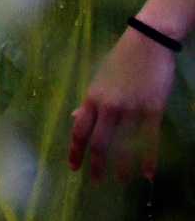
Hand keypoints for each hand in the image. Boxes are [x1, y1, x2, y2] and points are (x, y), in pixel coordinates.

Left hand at [68, 26, 175, 182]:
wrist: (147, 43)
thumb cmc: (121, 60)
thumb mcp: (99, 79)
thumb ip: (88, 102)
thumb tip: (75, 117)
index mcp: (92, 98)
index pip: (79, 130)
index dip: (75, 150)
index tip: (72, 166)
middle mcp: (109, 106)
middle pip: (99, 142)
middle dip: (95, 164)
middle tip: (95, 181)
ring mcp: (131, 108)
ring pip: (124, 144)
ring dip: (121, 166)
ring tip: (121, 180)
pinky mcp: (152, 109)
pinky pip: (150, 139)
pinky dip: (149, 158)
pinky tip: (148, 173)